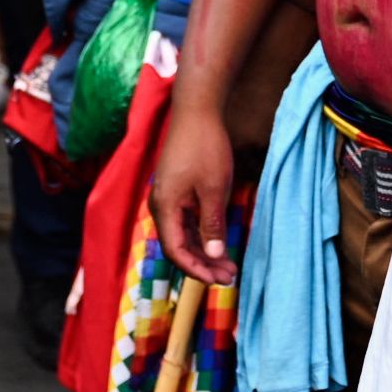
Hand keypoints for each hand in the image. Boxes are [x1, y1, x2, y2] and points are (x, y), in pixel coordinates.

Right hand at [146, 99, 237, 283]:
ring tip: (228, 264)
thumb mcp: (215, 189)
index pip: (175, 251)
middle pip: (178, 245)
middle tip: (229, 277)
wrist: (196, 112)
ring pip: (183, 234)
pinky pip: (185, 221)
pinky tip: (219, 241)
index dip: (196, 270)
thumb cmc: (205, 147)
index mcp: (165, 208)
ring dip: (204, 251)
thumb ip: (212, 225)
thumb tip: (215, 256)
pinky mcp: (175, 190)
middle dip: (203, 264)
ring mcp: (167, 198)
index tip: (218, 280)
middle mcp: (161, 206)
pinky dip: (201, 234)